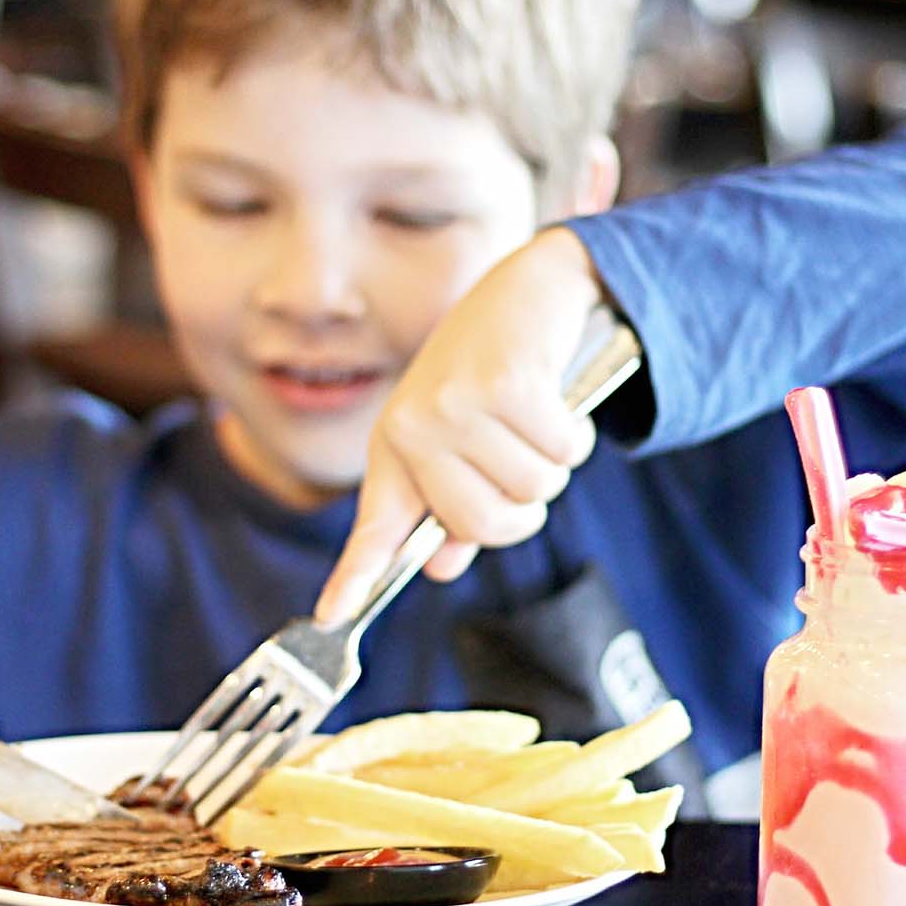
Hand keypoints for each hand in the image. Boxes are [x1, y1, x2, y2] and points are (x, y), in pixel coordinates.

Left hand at [315, 228, 605, 621]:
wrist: (527, 289)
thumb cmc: (492, 370)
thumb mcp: (460, 438)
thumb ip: (451, 506)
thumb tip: (438, 565)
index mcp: (397, 446)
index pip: (376, 526)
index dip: (354, 576)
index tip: (329, 616)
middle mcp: (414, 428)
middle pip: (488, 525)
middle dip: (527, 503)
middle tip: (525, 456)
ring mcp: (454, 405)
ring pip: (533, 490)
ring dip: (554, 461)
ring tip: (535, 418)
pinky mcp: (504, 384)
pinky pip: (562, 452)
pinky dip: (575, 433)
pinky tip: (556, 399)